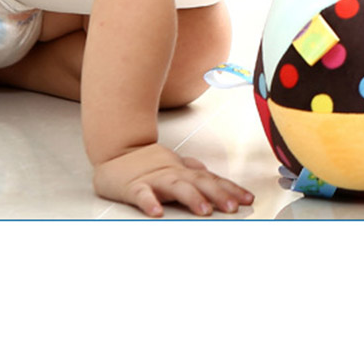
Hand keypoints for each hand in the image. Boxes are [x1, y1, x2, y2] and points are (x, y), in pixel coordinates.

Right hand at [93, 143, 254, 217]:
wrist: (115, 150)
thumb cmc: (146, 162)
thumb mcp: (174, 164)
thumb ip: (193, 170)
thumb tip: (213, 176)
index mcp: (183, 171)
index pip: (211, 179)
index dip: (230, 188)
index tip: (248, 199)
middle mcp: (173, 173)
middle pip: (199, 181)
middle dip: (218, 194)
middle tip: (232, 207)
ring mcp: (154, 179)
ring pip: (175, 186)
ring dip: (191, 197)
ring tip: (204, 210)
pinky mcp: (133, 186)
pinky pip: (142, 194)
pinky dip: (149, 202)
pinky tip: (157, 212)